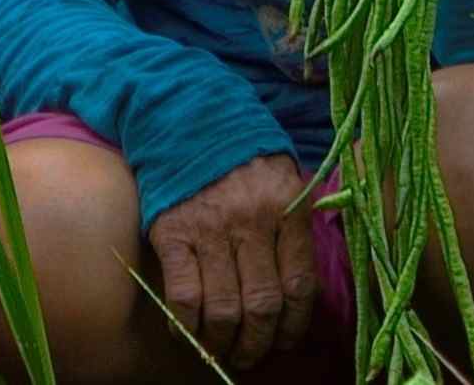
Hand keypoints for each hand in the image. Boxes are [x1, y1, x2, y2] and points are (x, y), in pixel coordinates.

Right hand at [145, 152, 321, 371]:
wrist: (191, 118)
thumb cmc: (246, 155)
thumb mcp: (287, 177)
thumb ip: (296, 225)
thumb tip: (300, 288)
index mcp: (289, 207)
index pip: (300, 284)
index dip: (295, 324)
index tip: (287, 341)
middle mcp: (253, 221)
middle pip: (263, 305)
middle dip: (259, 342)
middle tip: (252, 355)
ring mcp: (211, 229)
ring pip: (224, 308)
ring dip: (224, 342)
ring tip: (223, 350)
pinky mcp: (173, 234)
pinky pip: (184, 296)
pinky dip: (187, 325)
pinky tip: (190, 331)